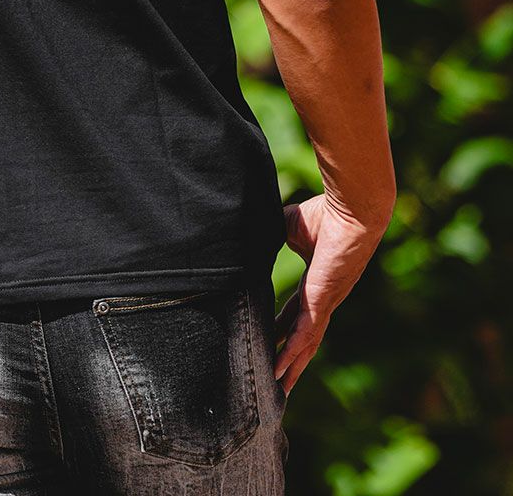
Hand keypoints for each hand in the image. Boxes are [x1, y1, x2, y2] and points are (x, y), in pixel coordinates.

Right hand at [274, 193, 391, 397]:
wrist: (350, 208)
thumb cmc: (326, 213)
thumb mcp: (289, 227)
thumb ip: (274, 237)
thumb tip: (249, 238)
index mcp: (317, 282)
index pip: (297, 313)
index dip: (284, 330)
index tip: (271, 343)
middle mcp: (323, 299)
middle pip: (304, 338)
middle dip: (291, 360)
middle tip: (278, 384)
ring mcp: (324, 303)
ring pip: (306, 344)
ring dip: (292, 368)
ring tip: (279, 391)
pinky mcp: (322, 300)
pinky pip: (305, 333)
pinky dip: (292, 354)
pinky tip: (280, 371)